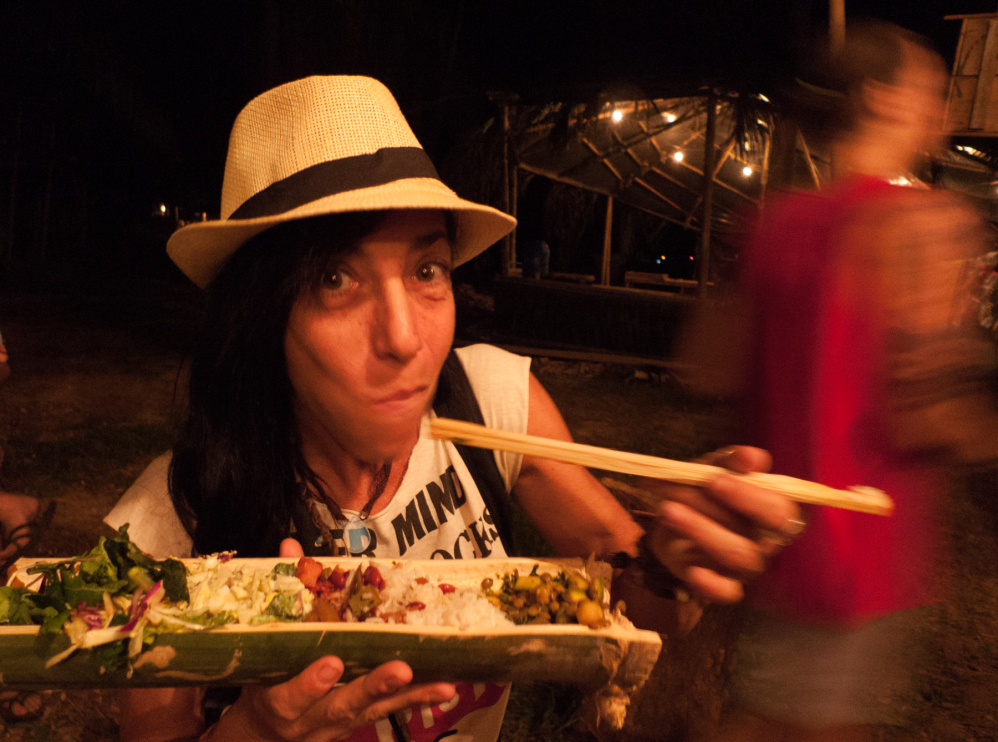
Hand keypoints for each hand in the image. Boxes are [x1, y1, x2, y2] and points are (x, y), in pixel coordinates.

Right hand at [204, 538, 455, 740]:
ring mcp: (339, 722)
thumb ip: (283, 593)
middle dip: (372, 687)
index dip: (310, 682)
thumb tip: (290, 546)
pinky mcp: (362, 720)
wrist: (267, 728)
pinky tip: (445, 688)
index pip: (291, 694)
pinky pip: (393, 710)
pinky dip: (419, 699)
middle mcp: (309, 717)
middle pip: (342, 704)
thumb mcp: (263, 643)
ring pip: (375, 709)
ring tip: (439, 683)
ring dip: (407, 695)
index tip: (331, 662)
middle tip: (400, 670)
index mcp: (277, 698)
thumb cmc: (266, 678)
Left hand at [639, 446, 801, 602]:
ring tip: (668, 510)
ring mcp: (748, 565)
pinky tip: (693, 571)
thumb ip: (730, 461)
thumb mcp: (713, 468)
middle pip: (767, 535)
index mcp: (773, 510)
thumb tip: (749, 457)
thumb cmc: (704, 492)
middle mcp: (768, 540)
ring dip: (702, 531)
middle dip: (731, 510)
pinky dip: (712, 585)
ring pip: (739, 555)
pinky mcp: (726, 584)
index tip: (715, 478)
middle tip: (698, 490)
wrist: (674, 520)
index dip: (750, 495)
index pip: (780, 509)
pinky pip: (727, 593)